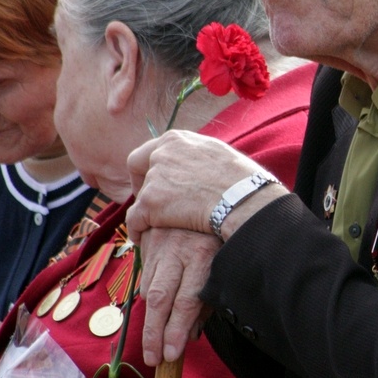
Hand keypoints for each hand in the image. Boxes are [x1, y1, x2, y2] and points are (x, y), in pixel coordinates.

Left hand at [126, 130, 282, 238]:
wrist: (242, 198)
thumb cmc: (240, 179)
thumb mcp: (215, 153)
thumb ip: (194, 155)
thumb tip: (191, 163)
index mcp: (175, 140)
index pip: (145, 154)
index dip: (145, 171)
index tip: (154, 184)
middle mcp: (160, 155)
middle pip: (140, 175)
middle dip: (146, 190)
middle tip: (156, 206)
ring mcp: (154, 179)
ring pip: (140, 199)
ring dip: (148, 212)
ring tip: (159, 226)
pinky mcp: (150, 204)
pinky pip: (134, 220)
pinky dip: (137, 230)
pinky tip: (141, 238)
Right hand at [137, 227, 220, 366]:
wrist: (211, 194)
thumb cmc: (222, 238)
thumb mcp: (223, 265)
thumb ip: (207, 301)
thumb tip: (189, 335)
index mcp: (204, 256)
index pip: (186, 301)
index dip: (176, 331)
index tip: (170, 355)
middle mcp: (180, 251)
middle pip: (161, 298)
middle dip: (154, 333)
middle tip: (153, 359)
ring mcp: (162, 244)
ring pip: (149, 289)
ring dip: (150, 318)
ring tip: (152, 343)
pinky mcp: (150, 241)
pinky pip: (144, 275)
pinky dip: (148, 296)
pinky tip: (153, 312)